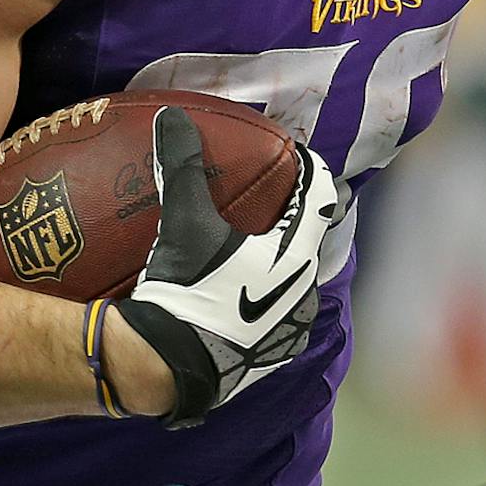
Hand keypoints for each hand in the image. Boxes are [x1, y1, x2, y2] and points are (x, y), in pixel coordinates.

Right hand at [111, 109, 341, 426]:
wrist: (167, 368)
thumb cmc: (186, 293)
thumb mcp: (184, 225)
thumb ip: (182, 169)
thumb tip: (172, 117)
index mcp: (296, 257)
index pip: (319, 199)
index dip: (312, 172)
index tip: (299, 153)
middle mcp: (305, 293)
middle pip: (310, 241)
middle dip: (295, 218)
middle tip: (273, 198)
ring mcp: (291, 329)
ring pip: (296, 281)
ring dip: (280, 261)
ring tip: (255, 246)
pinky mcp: (270, 355)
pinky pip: (277, 314)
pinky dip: (264, 295)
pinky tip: (240, 291)